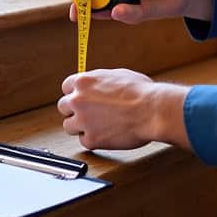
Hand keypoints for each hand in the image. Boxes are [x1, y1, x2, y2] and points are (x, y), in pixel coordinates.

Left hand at [57, 69, 190, 150]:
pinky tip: (107, 134)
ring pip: (69, 126)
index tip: (82, 99)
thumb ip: (100, 81)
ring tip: (99, 125)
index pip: (66, 87)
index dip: (76, 94)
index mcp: (84, 82)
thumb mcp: (117, 75)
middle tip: (90, 114)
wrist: (153, 110)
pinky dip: (94, 140)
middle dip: (75, 110)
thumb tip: (96, 85)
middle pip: (63, 107)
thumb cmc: (142, 92)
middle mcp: (78, 100)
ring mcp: (82, 121)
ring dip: (81, 126)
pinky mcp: (91, 139)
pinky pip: (84, 141)